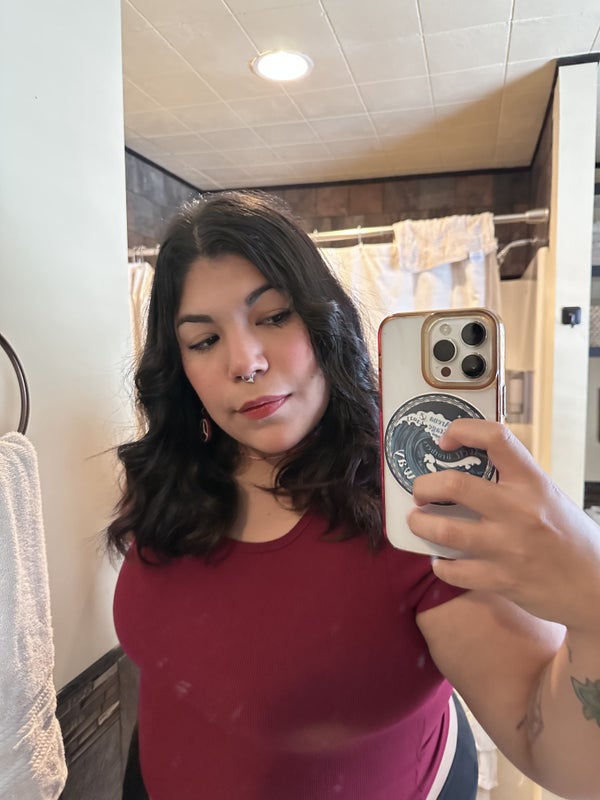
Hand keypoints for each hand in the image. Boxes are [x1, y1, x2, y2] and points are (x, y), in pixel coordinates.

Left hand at [408, 419, 599, 632]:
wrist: (596, 590)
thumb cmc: (570, 538)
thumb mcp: (549, 497)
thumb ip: (515, 482)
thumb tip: (470, 463)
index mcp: (534, 483)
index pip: (496, 438)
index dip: (463, 430)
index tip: (445, 439)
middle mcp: (520, 510)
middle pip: (454, 484)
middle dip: (424, 486)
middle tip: (419, 491)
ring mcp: (509, 547)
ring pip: (444, 530)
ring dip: (420, 524)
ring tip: (418, 522)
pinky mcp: (502, 580)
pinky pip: (453, 571)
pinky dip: (441, 566)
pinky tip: (442, 561)